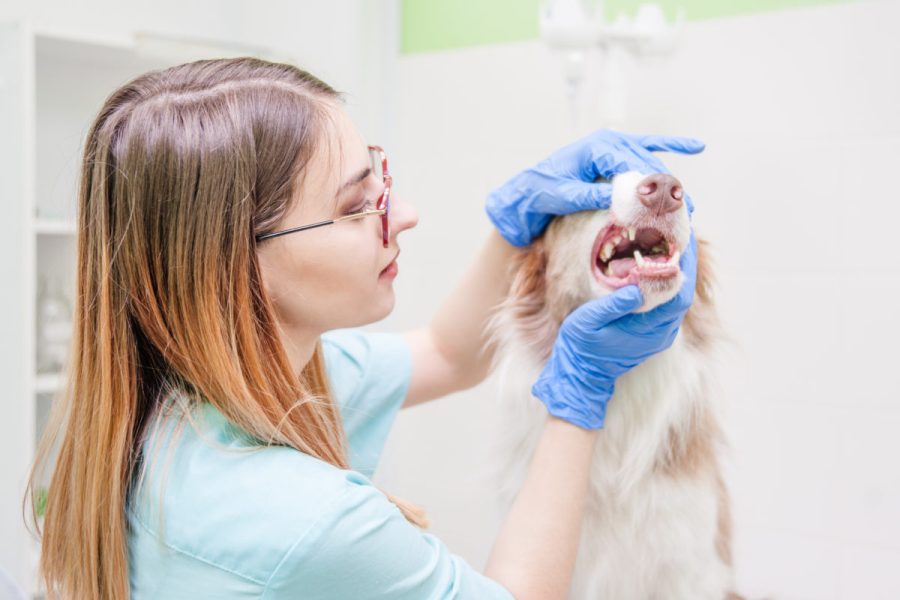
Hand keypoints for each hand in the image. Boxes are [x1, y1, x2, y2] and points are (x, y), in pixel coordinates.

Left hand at [485, 129, 704, 246]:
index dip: (650, 186)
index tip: (665, 207)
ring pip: (650, 162)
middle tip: (685, 213)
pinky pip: (648, 148)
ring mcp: (614, 146)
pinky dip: (671, 146)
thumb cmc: (542, 191)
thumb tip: (617, 200)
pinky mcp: (617, 155)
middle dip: (666, 188)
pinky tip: (696, 146)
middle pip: (646, 163)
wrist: (527, 191)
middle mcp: (609, 142)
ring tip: (689, 206)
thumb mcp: (563, 196)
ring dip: (669, 183)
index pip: (631, 165)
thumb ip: (589, 196)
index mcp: (596, 147)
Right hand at [530, 232, 697, 429]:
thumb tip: (638, 287)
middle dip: (685, 261)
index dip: (686, 265)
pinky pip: (667, 303)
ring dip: (677, 270)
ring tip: (671, 243)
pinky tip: (659, 265)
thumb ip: (613, 305)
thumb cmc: (581, 346)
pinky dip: (668, 282)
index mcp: (649, 329)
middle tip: (681, 233)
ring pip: (677, 297)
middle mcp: (661, 333)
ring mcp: (659, 334)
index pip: (679, 294)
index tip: (685, 239)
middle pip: (684, 292)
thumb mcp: (589, 322)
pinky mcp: (653, 332)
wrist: (581, 374)